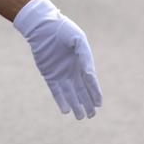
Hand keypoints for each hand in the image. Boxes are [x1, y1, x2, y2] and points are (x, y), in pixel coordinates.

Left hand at [14, 0, 101, 118]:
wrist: (43, 26)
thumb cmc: (63, 30)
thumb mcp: (78, 41)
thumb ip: (85, 58)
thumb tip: (90, 76)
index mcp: (82, 62)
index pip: (90, 81)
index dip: (95, 93)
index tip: (99, 104)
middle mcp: (73, 70)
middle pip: (82, 91)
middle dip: (87, 103)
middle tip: (91, 115)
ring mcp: (60, 73)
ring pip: (70, 93)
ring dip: (75, 105)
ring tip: (80, 117)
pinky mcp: (49, 74)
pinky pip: (56, 91)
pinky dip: (60, 100)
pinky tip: (66, 110)